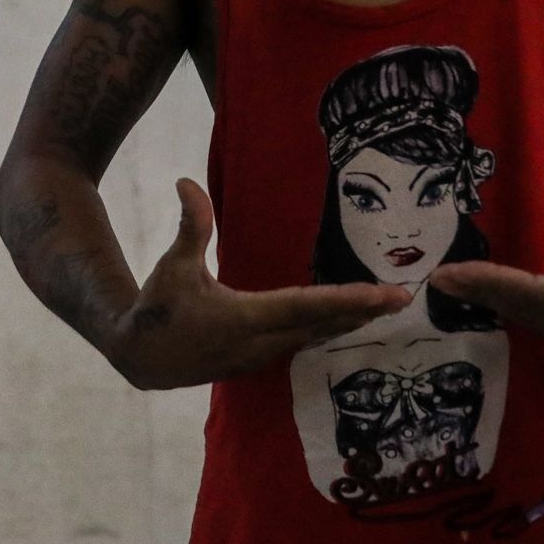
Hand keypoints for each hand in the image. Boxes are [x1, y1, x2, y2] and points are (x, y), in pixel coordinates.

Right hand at [104, 179, 410, 390]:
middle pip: (322, 324)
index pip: (306, 306)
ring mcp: (260, 356)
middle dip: (363, 311)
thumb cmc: (158, 308)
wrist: (140, 358)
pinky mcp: (257, 361)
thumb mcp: (173, 266)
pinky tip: (347, 322)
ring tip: (385, 307)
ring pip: (315, 337)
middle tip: (403, 298)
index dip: (348, 300)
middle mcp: (259, 342)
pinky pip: (303, 343)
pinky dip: (329, 331)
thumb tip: (187, 181)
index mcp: (243, 318)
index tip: (384, 295)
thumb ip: (191, 225)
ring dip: (350, 322)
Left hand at [427, 219, 543, 381]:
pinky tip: (497, 298)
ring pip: (532, 318)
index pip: (540, 298)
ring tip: (457, 285)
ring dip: (495, 302)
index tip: (455, 276)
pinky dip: (517, 308)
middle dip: (483, 294)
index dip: (498, 286)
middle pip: (526, 310)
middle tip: (439, 279)